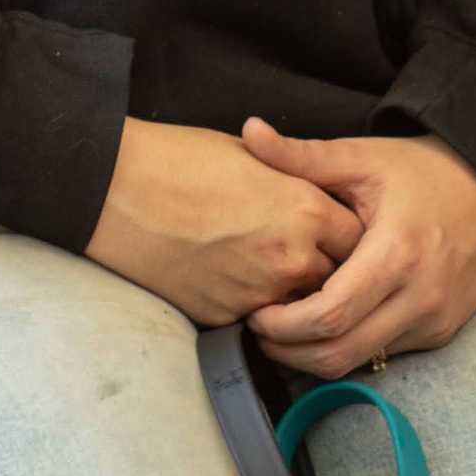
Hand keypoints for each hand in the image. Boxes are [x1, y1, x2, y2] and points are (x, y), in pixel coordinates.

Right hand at [83, 116, 363, 325]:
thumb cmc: (181, 159)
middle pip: (338, 280)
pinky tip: (238, 280)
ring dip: (298, 296)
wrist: (117, 191)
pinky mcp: (224, 317)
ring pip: (301, 308)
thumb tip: (315, 191)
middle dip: (333, 271)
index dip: (352, 235)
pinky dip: (258, 307)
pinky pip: (259, 320)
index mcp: (307, 209)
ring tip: (277, 272)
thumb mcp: (252, 156)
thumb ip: (295, 180)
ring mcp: (258, 294)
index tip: (342, 232)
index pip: (358, 238)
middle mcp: (292, 259)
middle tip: (320, 258)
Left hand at [239, 118, 475, 377]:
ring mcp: (434, 319)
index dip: (282, 326)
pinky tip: (330, 321)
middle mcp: (420, 296)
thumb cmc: (421, 172)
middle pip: (338, 353)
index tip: (255, 311)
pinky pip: (384, 354)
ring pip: (360, 362)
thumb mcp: (361, 158)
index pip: (328, 316)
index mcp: (396, 253)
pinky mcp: (441, 331)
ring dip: (316, 355)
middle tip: (260, 328)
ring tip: (288, 326)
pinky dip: (350, 345)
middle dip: (289, 350)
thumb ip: (302, 156)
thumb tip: (249, 130)